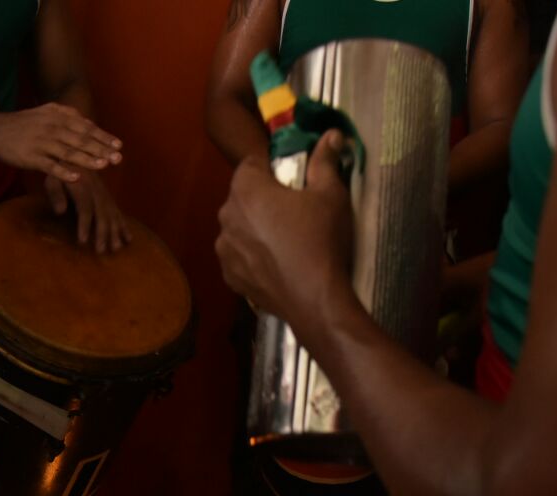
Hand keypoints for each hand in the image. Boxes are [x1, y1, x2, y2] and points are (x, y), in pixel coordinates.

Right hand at [0, 103, 121, 183]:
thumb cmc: (23, 124)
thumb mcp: (45, 112)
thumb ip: (66, 114)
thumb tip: (87, 121)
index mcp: (57, 116)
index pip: (85, 127)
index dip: (103, 136)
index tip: (118, 146)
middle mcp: (51, 128)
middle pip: (80, 140)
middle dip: (101, 149)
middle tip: (118, 159)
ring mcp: (41, 143)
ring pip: (68, 152)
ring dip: (87, 160)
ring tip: (103, 166)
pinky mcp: (31, 158)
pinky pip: (50, 166)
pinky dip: (64, 172)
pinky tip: (77, 178)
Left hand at [45, 172, 132, 252]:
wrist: (77, 154)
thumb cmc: (59, 169)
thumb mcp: (52, 178)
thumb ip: (55, 194)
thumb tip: (60, 212)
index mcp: (82, 186)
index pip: (85, 208)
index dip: (84, 225)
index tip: (83, 241)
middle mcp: (97, 190)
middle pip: (102, 214)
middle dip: (103, 234)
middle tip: (101, 251)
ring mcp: (105, 194)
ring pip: (112, 215)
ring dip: (115, 233)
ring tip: (116, 249)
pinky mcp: (109, 197)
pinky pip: (118, 212)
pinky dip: (124, 226)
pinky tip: (128, 239)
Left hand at [215, 130, 357, 338]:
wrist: (314, 299)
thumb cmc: (321, 241)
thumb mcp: (330, 195)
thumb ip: (325, 161)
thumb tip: (331, 134)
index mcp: (246, 189)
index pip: (251, 164)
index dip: (272, 169)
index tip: (292, 181)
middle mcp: (226, 217)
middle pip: (242, 197)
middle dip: (263, 199)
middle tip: (293, 212)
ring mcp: (225, 250)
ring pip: (239, 228)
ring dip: (255, 229)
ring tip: (285, 241)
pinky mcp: (230, 277)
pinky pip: (239, 257)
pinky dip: (253, 257)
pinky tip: (276, 264)